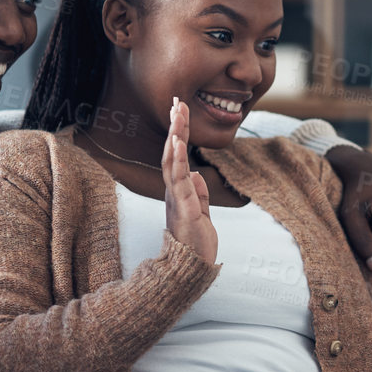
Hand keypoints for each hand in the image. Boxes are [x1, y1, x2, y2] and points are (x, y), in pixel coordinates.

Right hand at [163, 97, 216, 264]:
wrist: (192, 270)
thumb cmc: (195, 245)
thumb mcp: (201, 214)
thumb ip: (199, 194)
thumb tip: (197, 174)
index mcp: (177, 192)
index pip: (176, 157)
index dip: (178, 134)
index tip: (180, 111)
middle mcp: (172, 192)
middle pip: (170, 153)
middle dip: (174, 126)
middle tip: (177, 101)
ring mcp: (176, 199)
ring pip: (172, 161)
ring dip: (175, 135)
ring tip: (177, 112)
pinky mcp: (183, 208)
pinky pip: (179, 180)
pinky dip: (178, 159)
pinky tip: (177, 142)